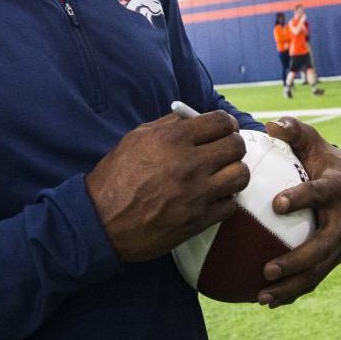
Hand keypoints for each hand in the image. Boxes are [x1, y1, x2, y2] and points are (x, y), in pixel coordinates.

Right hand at [85, 110, 249, 261]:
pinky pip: (230, 205)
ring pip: (240, 176)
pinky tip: (213, 198)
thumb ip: (168, 126)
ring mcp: (196, 194)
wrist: (100, 222)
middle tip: (224, 152)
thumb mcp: (135, 139)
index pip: (221, 122)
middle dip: (233, 146)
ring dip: (233, 173)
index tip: (224, 130)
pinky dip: (225, 200)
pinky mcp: (198, 220)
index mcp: (173, 140)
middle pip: (236, 147)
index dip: (227, 124)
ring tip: (222, 176)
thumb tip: (194, 118)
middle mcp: (189, 164)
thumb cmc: (115, 178)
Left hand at [258, 117, 340, 306]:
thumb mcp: (309, 139)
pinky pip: (313, 278)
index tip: (277, 204)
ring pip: (320, 269)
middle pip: (325, 244)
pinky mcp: (332, 257)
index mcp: (339, 187)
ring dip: (293, 285)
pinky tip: (266, 301)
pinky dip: (292, 292)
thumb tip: (272, 127)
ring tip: (262, 296)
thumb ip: (293, 131)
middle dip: (298, 260)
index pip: (322, 193)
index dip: (302, 198)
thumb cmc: (319, 158)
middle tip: (268, 269)